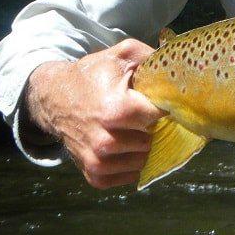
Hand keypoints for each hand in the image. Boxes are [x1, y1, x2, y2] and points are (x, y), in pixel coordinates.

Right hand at [24, 39, 163, 188]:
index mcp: (116, 109)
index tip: (160, 101)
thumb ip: (152, 57)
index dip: (163, 106)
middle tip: (143, 117)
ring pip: (140, 161)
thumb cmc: (92, 74)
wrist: (54, 96)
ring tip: (134, 131)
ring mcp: (96, 159)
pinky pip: (123, 179)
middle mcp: (104, 139)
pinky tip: (128, 151)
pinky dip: (129, 167)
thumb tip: (179, 67)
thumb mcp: (122, 54)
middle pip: (150, 140)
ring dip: (142, 148)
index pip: (158, 115)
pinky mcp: (91, 173)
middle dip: (151, 128)